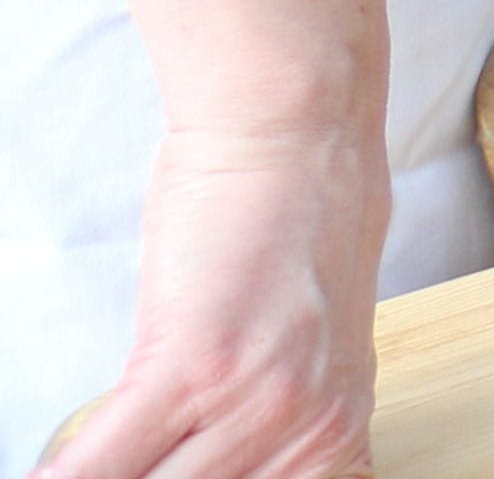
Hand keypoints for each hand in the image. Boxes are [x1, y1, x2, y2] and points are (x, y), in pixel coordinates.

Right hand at [43, 117, 384, 477]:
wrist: (297, 134)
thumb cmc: (292, 233)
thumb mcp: (312, 354)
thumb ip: (277, 425)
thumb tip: (221, 470)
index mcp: (336, 440)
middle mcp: (308, 433)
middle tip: (124, 469)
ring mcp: (255, 404)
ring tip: (71, 475)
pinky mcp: (193, 366)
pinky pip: (101, 467)